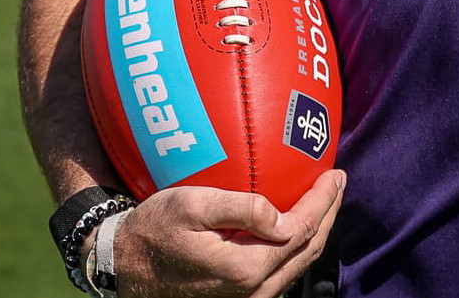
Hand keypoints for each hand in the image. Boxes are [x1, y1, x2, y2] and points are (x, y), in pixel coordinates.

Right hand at [112, 169, 346, 297]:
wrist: (122, 267)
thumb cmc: (154, 229)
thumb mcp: (193, 206)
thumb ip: (243, 209)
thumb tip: (285, 217)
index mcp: (246, 268)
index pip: (302, 230)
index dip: (323, 201)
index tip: (335, 173)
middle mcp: (253, 291)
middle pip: (308, 251)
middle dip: (327, 214)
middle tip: (336, 182)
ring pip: (297, 265)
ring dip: (314, 230)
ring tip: (322, 200)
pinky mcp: (237, 297)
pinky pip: (280, 272)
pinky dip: (295, 245)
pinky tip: (294, 223)